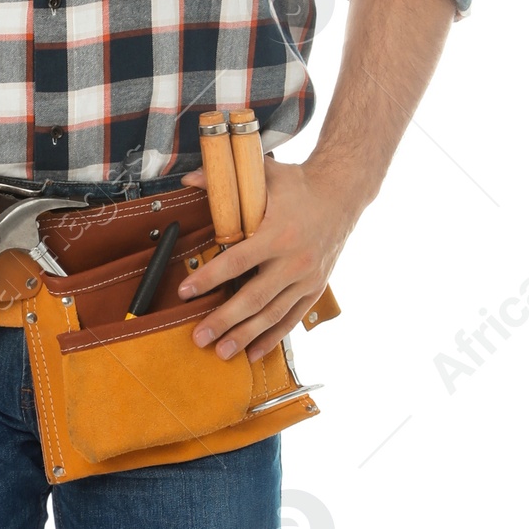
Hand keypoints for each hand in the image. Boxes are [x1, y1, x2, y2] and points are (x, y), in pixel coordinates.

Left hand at [178, 155, 359, 360]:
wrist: (343, 195)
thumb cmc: (301, 186)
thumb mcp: (267, 175)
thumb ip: (227, 179)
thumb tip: (188, 177)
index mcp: (279, 233)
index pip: (238, 261)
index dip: (210, 278)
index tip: (185, 292)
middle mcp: (295, 260)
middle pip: (254, 298)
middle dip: (224, 320)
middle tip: (199, 337)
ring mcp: (307, 278)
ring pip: (273, 314)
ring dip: (246, 336)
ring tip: (222, 352)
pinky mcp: (315, 288)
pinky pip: (292, 318)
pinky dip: (273, 338)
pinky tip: (254, 353)